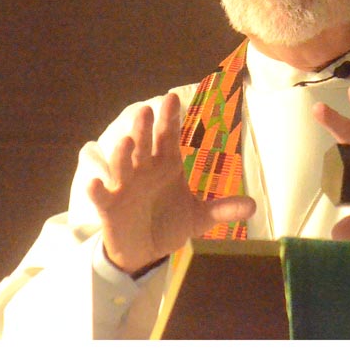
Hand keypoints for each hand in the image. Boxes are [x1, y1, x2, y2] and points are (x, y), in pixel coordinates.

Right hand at [86, 93, 255, 273]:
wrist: (146, 251)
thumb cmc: (169, 224)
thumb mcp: (199, 217)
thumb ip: (223, 209)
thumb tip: (253, 205)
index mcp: (166, 165)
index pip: (168, 137)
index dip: (169, 118)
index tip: (173, 97)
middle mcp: (144, 170)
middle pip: (144, 145)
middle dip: (144, 128)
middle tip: (146, 109)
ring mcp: (125, 187)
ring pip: (121, 166)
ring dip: (121, 154)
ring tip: (126, 141)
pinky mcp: (110, 207)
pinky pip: (101, 197)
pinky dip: (97, 190)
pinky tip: (95, 184)